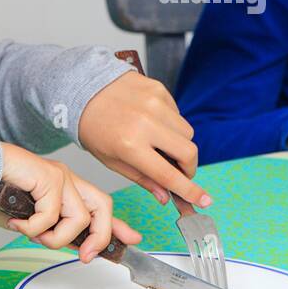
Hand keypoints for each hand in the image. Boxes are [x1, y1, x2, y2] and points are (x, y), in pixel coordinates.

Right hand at [0, 143, 140, 261]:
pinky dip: (34, 228)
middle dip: (100, 236)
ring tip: (29, 232)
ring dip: (55, 237)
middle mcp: (67, 179)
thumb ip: (54, 230)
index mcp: (64, 187)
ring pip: (79, 218)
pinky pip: (52, 216)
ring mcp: (60, 176)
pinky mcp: (49, 176)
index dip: (117, 225)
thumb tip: (77, 248)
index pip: (99, 206)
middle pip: (103, 206)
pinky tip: (16, 221)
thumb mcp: (32, 220)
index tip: (133, 239)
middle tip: (85, 257)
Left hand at [78, 71, 211, 207]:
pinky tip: (152, 122)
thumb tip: (166, 196)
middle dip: (189, 167)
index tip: (204, 199)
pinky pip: (178, 114)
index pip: (169, 174)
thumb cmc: (94, 128)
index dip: (189, 190)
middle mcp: (146, 123)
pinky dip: (171, 124)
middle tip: (179, 171)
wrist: (83, 89)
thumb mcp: (112, 160)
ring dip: (180, 144)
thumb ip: (143, 179)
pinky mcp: (159, 89)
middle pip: (188, 152)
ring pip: (187, 133)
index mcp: (130, 146)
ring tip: (158, 143)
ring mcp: (155, 104)